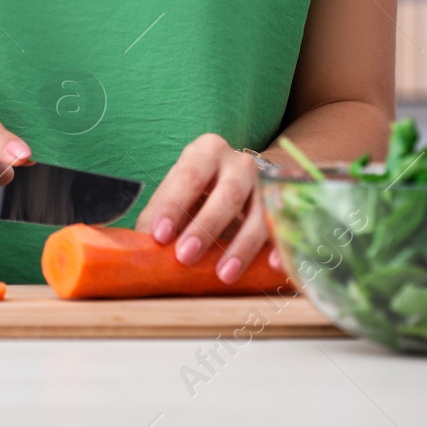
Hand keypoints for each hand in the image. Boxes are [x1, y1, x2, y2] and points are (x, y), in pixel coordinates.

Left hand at [135, 133, 276, 284]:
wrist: (248, 176)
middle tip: (185, 257)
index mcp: (206, 152)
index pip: (187, 177)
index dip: (172, 206)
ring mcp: (267, 183)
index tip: (159, 236)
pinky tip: (273, 267)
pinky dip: (279, 248)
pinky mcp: (286, 206)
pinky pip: (286, 228)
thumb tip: (139, 247)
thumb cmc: (203, 187)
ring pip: (259, 214)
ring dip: (241, 247)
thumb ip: (160, 215)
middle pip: (225, 195)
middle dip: (205, 228)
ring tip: (224, 274)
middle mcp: (239, 162)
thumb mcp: (179, 192)